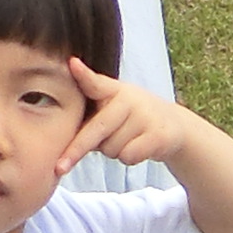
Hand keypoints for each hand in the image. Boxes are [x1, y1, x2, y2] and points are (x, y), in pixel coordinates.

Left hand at [63, 57, 182, 170]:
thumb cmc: (130, 118)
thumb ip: (89, 115)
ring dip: (113, 151)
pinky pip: (128, 156)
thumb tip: (64, 137)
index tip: (72, 64)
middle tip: (60, 168)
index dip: (83, 75)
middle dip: (76, 150)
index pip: (96, 82)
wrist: (173, 124)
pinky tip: (138, 147)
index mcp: (113, 90)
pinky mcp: (158, 135)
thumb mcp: (111, 108)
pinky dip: (128, 158)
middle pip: (96, 130)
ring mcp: (145, 115)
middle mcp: (129, 98)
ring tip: (126, 139)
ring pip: (111, 148)